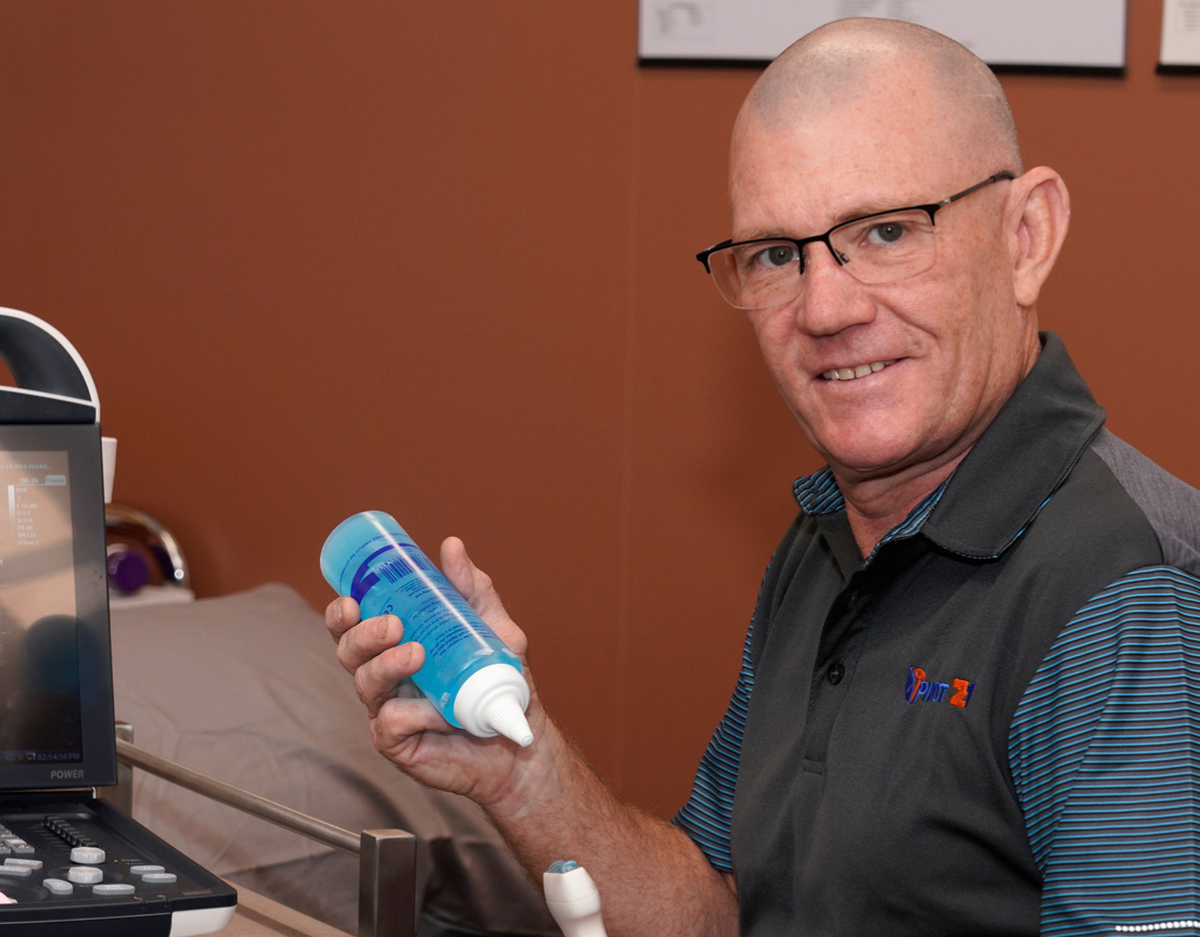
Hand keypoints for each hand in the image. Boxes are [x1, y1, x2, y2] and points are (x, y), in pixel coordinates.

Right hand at [325, 536, 541, 805]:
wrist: (522, 736)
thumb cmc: (502, 682)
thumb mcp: (492, 627)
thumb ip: (472, 590)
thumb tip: (450, 545)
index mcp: (396, 645)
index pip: (353, 626)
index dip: (340, 614)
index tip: (350, 600)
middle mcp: (385, 677)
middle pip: (348, 652)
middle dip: (361, 635)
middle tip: (391, 625)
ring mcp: (387, 711)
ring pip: (365, 684)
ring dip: (385, 666)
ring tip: (415, 654)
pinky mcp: (397, 743)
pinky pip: (391, 723)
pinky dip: (414, 713)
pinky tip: (442, 712)